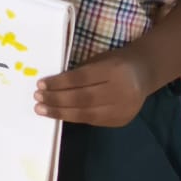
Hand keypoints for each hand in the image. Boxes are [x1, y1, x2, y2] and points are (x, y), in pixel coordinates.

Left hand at [34, 48, 154, 126]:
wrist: (143, 74)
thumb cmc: (114, 63)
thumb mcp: (98, 60)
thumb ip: (78, 72)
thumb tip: (48, 85)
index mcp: (115, 70)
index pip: (81, 79)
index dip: (59, 83)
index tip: (40, 84)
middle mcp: (123, 91)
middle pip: (83, 98)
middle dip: (57, 99)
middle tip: (37, 98)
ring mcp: (124, 109)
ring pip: (87, 113)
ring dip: (61, 112)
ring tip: (42, 110)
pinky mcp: (122, 120)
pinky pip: (93, 120)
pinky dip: (73, 117)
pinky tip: (59, 113)